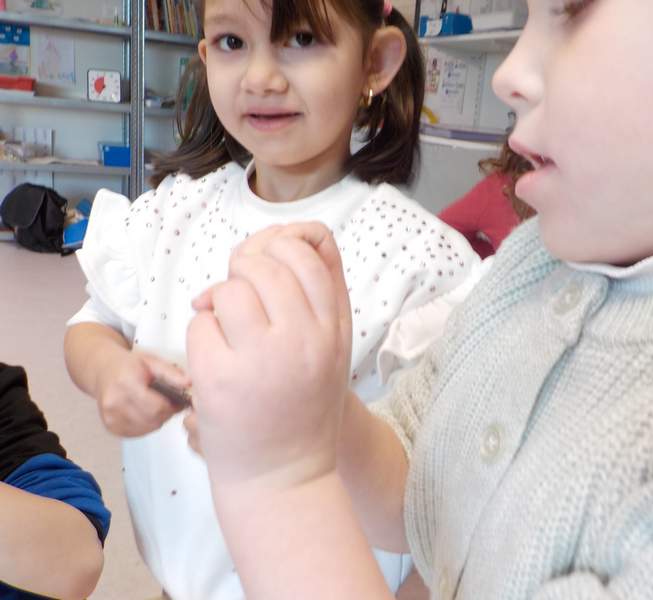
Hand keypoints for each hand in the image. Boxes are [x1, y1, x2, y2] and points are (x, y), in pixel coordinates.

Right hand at [95, 350, 190, 436]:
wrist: (104, 371)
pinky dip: (147, 425)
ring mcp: (110, 416)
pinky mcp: (111, 427)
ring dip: (158, 420)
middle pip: (153, 419)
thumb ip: (171, 373)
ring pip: (147, 428)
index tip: (178, 400)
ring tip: (157, 405)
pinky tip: (146, 412)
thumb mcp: (152, 362)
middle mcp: (114, 402)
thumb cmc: (129, 366)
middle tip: (170, 403)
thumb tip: (188, 383)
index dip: (172, 406)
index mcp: (125, 383)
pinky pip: (138, 432)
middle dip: (167, 413)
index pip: (157, 406)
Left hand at [186, 222, 352, 487]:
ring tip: (230, 331)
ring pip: (229, 289)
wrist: (285, 475)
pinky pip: (201, 322)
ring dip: (221, 302)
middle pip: (265, 263)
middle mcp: (303, 338)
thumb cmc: (305, 406)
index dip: (283, 243)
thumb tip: (277, 240)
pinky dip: (202, 334)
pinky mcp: (219, 377)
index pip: (310, 251)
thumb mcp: (332, 348)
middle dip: (245, 271)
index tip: (270, 263)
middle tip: (243, 299)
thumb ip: (321, 294)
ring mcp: (261, 358)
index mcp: (333, 328)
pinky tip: (217, 360)